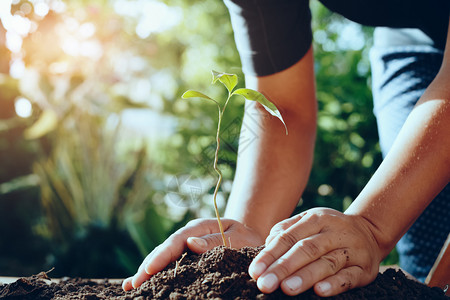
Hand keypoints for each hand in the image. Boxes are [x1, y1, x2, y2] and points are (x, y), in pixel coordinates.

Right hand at [122, 218, 263, 290]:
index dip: (162, 255)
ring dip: (147, 271)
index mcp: (200, 227)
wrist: (251, 236)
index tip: (149, 268)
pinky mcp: (186, 256)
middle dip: (148, 266)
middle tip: (133, 283)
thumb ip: (217, 240)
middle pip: (165, 250)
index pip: (177, 240)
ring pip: (163, 258)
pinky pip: (169, 264)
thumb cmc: (247, 237)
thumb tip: (191, 243)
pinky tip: (140, 284)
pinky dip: (155, 273)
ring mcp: (186, 246)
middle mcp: (189, 235)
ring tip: (130, 286)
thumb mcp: (238, 237)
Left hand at [248, 208, 382, 296]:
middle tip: (265, 284)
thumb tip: (268, 242)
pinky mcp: (365, 268)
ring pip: (327, 263)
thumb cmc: (328, 229)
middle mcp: (334, 232)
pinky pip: (350, 277)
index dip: (270, 254)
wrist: (370, 231)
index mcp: (316, 219)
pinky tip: (320, 291)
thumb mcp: (308, 221)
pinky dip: (335, 284)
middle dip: (283, 267)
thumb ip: (287, 229)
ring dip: (306, 276)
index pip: (289, 237)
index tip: (255, 271)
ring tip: (287, 288)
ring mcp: (352, 250)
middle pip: (306, 249)